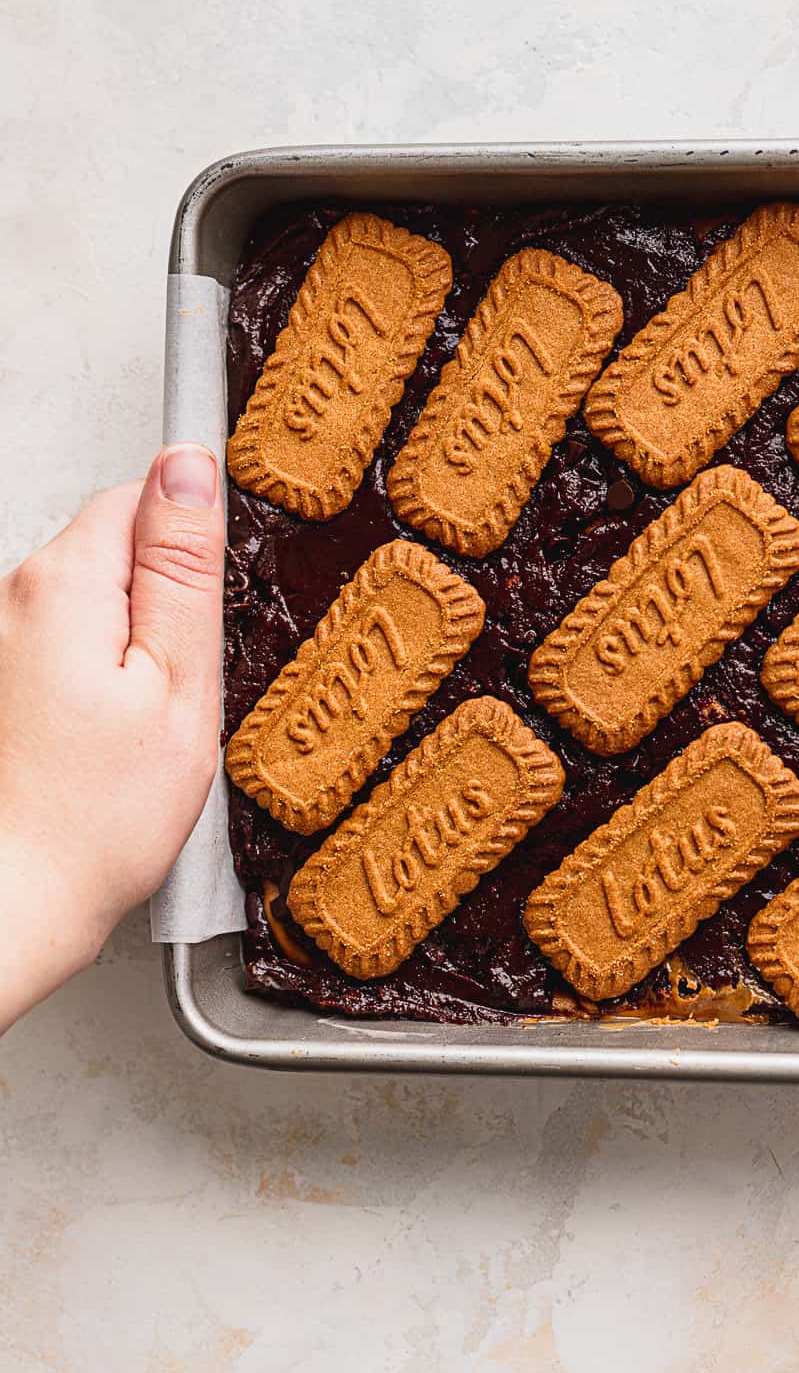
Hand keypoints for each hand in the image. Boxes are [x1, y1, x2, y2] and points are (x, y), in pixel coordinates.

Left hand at [0, 445, 223, 1030]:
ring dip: (123, 649)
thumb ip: (185, 569)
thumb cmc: (94, 823)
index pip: (143, 495)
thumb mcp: (179, 686)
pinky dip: (90, 684)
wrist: (10, 905)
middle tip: (175, 690)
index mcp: (63, 585)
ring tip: (135, 730)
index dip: (192, 545)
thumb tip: (190, 467)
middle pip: (112, 550)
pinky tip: (99, 745)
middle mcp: (10, 598)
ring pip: (89, 604)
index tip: (206, 611)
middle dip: (159, 605)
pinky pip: (60, 650)